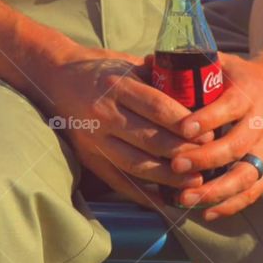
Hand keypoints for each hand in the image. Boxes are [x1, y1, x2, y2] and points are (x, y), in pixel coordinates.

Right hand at [35, 45, 211, 207]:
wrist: (53, 77)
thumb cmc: (99, 69)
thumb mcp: (128, 64)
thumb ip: (159, 79)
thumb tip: (198, 96)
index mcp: (117, 86)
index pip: (158, 108)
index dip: (186, 123)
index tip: (209, 133)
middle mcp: (104, 114)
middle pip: (150, 139)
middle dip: (184, 153)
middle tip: (209, 160)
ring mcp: (94, 138)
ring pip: (136, 164)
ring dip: (168, 177)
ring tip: (194, 182)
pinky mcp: (87, 156)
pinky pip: (116, 180)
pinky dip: (141, 193)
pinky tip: (163, 199)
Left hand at [167, 53, 262, 219]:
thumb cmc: (237, 77)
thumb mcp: (219, 64)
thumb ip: (187, 66)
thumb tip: (145, 61)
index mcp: (248, 93)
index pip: (229, 107)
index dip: (207, 119)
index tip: (183, 130)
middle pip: (237, 145)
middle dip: (206, 159)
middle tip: (176, 166)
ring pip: (248, 172)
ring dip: (217, 189)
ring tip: (186, 198)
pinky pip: (256, 189)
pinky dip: (233, 203)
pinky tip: (207, 212)